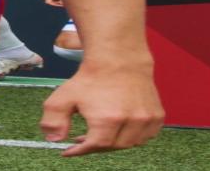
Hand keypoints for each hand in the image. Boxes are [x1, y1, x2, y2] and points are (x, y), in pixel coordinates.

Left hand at [40, 64, 163, 155]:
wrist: (119, 59)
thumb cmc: (90, 77)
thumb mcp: (63, 96)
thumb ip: (53, 120)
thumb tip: (53, 139)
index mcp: (108, 119)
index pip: (95, 146)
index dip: (80, 150)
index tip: (68, 151)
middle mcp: (131, 121)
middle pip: (112, 146)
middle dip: (95, 145)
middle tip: (83, 139)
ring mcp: (147, 119)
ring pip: (129, 143)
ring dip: (114, 141)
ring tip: (100, 132)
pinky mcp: (157, 116)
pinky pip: (145, 136)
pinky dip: (132, 136)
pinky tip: (119, 127)